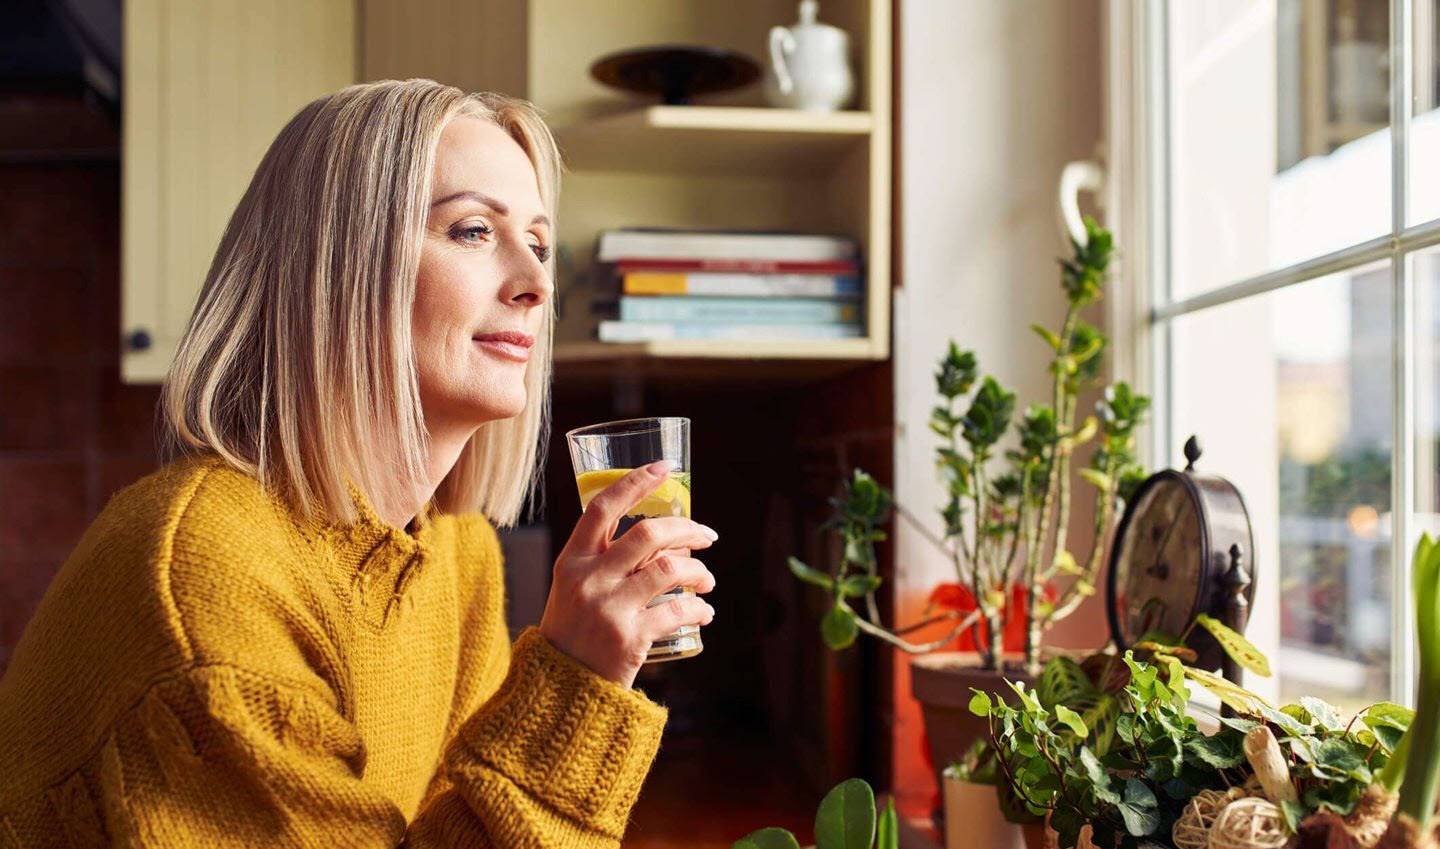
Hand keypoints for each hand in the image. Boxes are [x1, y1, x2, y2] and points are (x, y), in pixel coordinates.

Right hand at [539, 460, 717, 688]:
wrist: (559, 690)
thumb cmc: (573, 632)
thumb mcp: (574, 588)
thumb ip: (605, 561)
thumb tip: (661, 535)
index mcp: (572, 561)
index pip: (603, 507)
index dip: (636, 481)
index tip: (665, 468)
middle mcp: (589, 579)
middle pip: (648, 534)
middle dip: (687, 529)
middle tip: (707, 535)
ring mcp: (610, 609)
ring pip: (670, 569)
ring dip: (699, 570)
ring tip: (706, 580)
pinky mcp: (630, 639)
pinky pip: (678, 611)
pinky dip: (699, 608)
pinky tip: (704, 612)